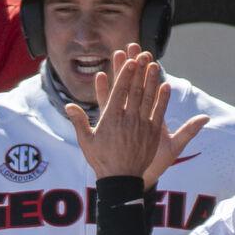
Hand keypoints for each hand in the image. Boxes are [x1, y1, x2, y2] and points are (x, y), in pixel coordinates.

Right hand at [68, 45, 208, 181]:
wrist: (120, 180)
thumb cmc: (101, 160)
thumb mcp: (86, 141)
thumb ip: (79, 121)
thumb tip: (68, 106)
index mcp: (110, 119)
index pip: (119, 91)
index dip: (125, 75)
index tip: (130, 61)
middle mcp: (127, 119)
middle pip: (135, 90)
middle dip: (140, 71)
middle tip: (144, 55)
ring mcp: (141, 126)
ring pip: (148, 98)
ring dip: (152, 80)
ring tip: (155, 65)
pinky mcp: (151, 134)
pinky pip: (159, 112)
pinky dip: (163, 99)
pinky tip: (166, 86)